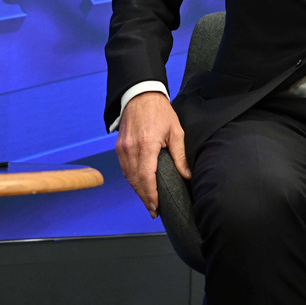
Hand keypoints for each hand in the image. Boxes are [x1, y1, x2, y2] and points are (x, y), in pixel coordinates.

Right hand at [115, 91, 189, 218]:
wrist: (140, 95)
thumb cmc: (160, 112)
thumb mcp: (175, 131)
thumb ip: (180, 155)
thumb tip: (187, 174)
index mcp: (146, 145)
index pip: (146, 177)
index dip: (151, 195)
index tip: (156, 207)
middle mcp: (131, 149)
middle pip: (135, 181)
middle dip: (144, 197)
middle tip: (154, 210)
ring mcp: (122, 148)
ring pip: (128, 177)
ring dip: (138, 190)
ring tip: (149, 201)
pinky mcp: (118, 147)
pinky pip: (124, 169)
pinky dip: (132, 180)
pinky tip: (140, 186)